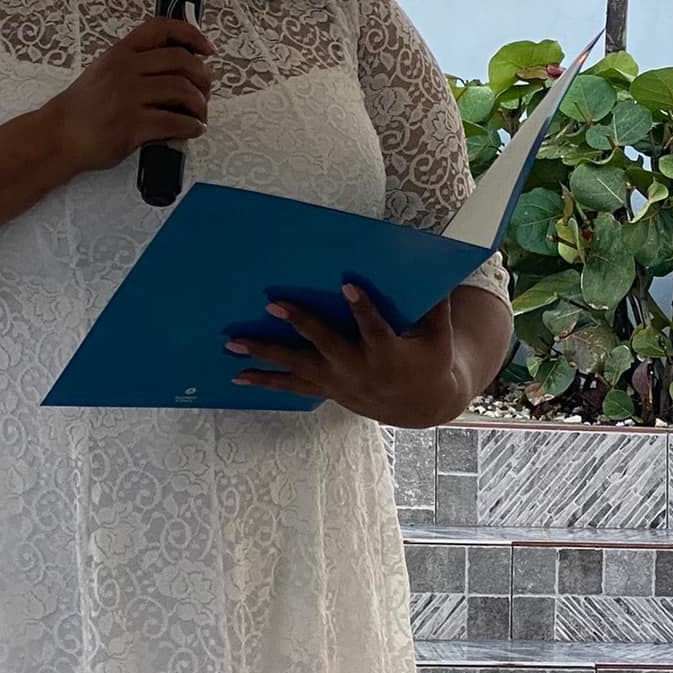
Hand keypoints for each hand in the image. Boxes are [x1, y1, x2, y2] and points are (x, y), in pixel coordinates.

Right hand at [36, 17, 213, 177]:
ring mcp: (128, 98)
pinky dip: (192, 127)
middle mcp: (125, 70)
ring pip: (183, 92)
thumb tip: (177, 64)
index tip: (208, 48)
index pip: (161, 29)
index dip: (191, 34)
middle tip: (205, 92)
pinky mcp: (132, 126)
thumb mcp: (104, 70)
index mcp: (120, 53)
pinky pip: (175, 123)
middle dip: (203, 78)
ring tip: (199, 115)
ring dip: (200, 106)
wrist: (59, 135)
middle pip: (182, 62)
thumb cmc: (84, 107)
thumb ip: (135, 63)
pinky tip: (192, 129)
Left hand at [226, 284, 471, 428]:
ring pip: (297, 368)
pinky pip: (292, 386)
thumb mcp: (439, 336)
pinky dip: (265, 381)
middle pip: (324, 344)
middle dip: (299, 324)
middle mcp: (358, 368)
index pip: (374, 326)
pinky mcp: (326, 389)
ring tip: (232, 345)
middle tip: (272, 305)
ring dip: (264, 355)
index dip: (362, 306)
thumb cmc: (429, 359)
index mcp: (388, 352)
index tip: (346, 284)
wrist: (419, 405)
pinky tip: (237, 375)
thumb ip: (434, 305)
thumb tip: (437, 267)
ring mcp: (337, 382)